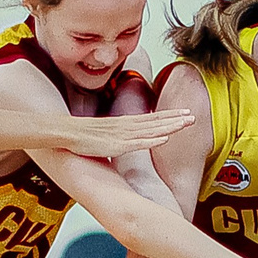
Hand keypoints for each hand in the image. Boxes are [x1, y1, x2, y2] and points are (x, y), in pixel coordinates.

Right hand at [53, 108, 191, 158]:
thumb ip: (115, 136)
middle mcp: (126, 126)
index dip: (169, 115)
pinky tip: (165, 137)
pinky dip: (153, 139)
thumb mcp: (103, 135)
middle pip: (155, 121)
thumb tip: (123, 140)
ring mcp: (122, 135)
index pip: (151, 118)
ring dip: (170, 126)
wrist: (65, 133)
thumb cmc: (81, 136)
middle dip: (175, 118)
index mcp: (124, 124)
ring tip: (187, 122)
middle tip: (193, 115)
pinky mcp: (116, 145)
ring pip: (152, 129)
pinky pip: (139, 142)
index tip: (184, 112)